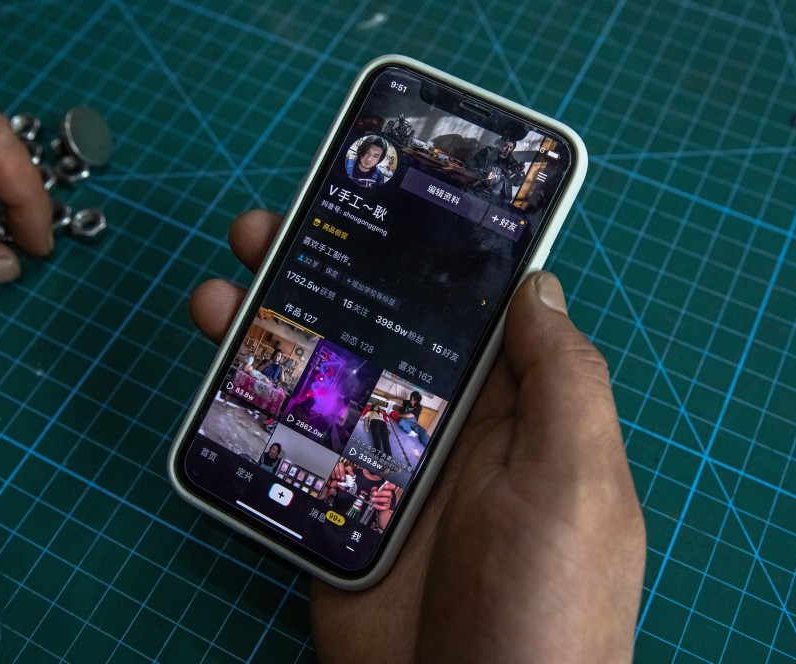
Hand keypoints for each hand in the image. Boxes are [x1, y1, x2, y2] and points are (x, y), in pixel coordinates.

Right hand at [190, 210, 645, 663]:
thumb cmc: (545, 606)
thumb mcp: (577, 485)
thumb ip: (563, 382)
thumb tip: (539, 284)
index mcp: (513, 410)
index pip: (469, 306)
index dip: (430, 248)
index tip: (381, 189)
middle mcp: (444, 428)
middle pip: (381, 328)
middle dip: (330, 269)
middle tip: (274, 225)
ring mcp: (380, 471)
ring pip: (322, 375)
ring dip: (275, 323)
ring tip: (225, 284)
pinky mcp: (330, 513)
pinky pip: (283, 444)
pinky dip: (246, 403)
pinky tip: (218, 366)